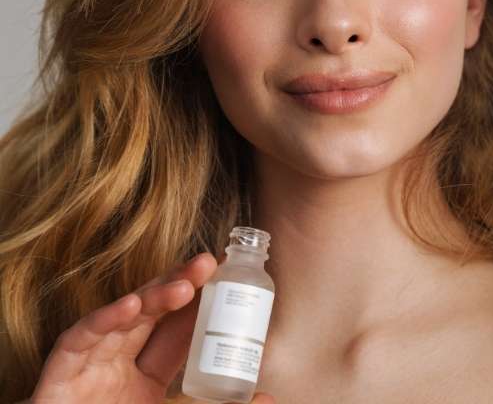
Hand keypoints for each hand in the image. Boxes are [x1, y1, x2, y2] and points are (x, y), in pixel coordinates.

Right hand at [29, 252, 274, 403]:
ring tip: (185, 285)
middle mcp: (117, 365)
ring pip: (121, 319)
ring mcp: (89, 367)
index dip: (199, 306)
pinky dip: (105, 320)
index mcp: (144, 379)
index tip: (226, 279)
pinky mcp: (60, 375)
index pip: (175, 333)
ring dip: (152, 297)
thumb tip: (270, 398)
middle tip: (210, 263)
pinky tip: (132, 304)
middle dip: (179, 285)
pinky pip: (80, 339)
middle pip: (151, 314)